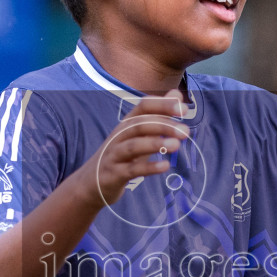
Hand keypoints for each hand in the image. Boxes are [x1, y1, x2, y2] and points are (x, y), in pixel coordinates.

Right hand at [83, 91, 191, 206]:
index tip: (184, 109)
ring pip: (134, 145)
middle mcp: (119, 135)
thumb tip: (177, 94)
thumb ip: (158, 115)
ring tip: (176, 145)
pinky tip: (165, 166)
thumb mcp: (139, 133)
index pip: (144, 106)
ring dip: (155, 143)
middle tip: (185, 131)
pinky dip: (149, 167)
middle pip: (140, 124)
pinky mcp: (114, 174)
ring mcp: (114, 154)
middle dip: (164, 126)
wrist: (91, 183)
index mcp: (127, 123)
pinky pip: (131, 169)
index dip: (163, 105)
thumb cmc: (121, 155)